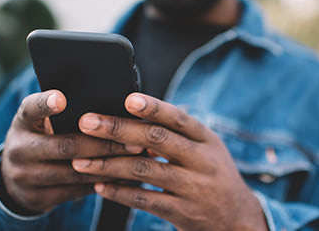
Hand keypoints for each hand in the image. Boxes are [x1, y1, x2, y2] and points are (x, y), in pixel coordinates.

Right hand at [0, 90, 143, 213]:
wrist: (15, 180)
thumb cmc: (41, 138)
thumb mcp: (41, 122)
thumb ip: (65, 111)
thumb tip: (110, 102)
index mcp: (23, 122)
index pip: (31, 109)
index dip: (46, 104)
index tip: (62, 99)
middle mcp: (20, 149)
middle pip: (66, 146)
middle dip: (103, 143)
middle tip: (132, 140)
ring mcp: (26, 176)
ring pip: (75, 172)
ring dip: (109, 165)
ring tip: (136, 157)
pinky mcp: (39, 197)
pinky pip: (77, 191)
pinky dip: (103, 182)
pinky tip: (124, 176)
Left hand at [72, 93, 267, 230]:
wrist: (237, 218)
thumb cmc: (213, 175)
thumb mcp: (206, 149)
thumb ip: (177, 135)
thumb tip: (134, 117)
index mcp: (207, 139)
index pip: (178, 118)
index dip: (153, 107)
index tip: (128, 99)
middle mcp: (202, 160)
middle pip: (156, 140)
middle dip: (118, 130)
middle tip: (87, 123)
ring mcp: (193, 187)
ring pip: (144, 171)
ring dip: (109, 164)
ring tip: (81, 160)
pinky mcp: (182, 212)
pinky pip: (145, 200)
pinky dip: (119, 192)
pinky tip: (99, 185)